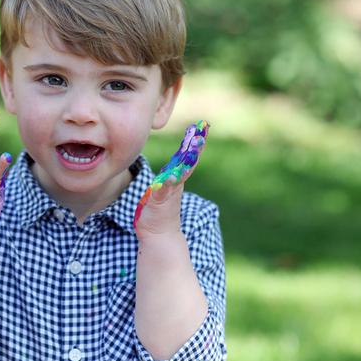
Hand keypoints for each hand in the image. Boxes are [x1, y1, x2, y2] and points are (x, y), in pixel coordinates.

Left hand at [134, 120, 209, 240]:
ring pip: (179, 172)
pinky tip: (170, 176)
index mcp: (175, 176)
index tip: (201, 125)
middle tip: (202, 129)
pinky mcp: (160, 200)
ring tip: (192, 147)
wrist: (159, 234)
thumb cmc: (157, 209)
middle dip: (195, 145)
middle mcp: (176, 182)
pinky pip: (163, 189)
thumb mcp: (161, 188)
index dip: (193, 140)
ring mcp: (169, 191)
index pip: (186, 155)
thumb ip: (167, 177)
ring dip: (186, 160)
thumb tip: (170, 165)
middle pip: (188, 160)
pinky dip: (167, 182)